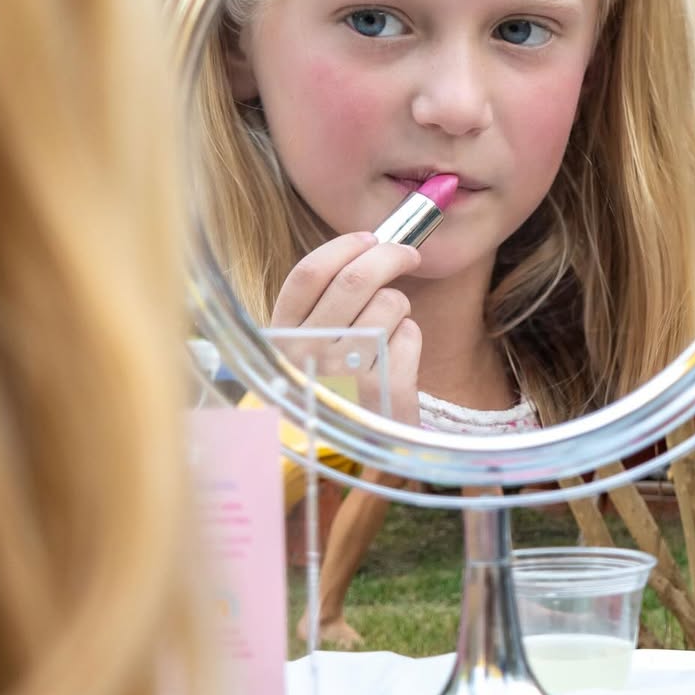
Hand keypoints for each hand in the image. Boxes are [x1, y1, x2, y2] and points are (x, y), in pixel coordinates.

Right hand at [271, 232, 422, 422]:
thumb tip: (364, 246)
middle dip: (390, 255)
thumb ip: (321, 304)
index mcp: (282, 339)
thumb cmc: (334, 388)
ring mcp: (345, 376)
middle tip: (408, 255)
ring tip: (389, 330)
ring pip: (389, 304)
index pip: (308, 274)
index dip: (344, 247)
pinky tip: (398, 357)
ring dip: (400, 307)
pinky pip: (410, 335)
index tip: (369, 238)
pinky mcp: (384, 394)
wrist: (355, 456)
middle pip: (355, 279)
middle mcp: (308, 356)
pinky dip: (411, 337)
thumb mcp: (307, 349)